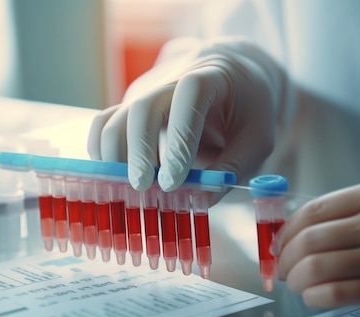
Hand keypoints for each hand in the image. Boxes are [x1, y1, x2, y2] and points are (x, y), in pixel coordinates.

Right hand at [87, 37, 287, 195]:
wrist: (233, 75)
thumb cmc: (249, 109)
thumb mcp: (258, 138)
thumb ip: (234, 167)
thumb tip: (203, 199)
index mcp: (210, 77)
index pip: (188, 98)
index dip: (179, 139)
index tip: (174, 181)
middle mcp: (172, 79)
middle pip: (143, 106)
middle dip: (138, 151)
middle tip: (143, 187)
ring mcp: (147, 91)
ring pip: (115, 116)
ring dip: (115, 155)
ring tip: (128, 186)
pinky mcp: (131, 105)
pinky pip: (104, 124)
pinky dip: (102, 151)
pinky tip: (114, 176)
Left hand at [271, 177, 359, 308]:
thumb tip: (312, 226)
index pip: (314, 210)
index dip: (287, 229)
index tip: (280, 241)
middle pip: (310, 239)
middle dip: (286, 256)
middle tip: (282, 266)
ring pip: (318, 266)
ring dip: (297, 278)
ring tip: (296, 282)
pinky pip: (340, 293)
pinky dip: (316, 296)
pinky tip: (313, 296)